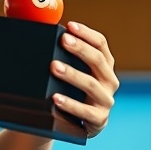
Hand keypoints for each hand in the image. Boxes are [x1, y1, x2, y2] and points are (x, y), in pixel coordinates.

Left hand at [50, 22, 117, 137]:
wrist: (68, 124)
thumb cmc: (67, 90)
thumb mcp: (68, 72)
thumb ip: (61, 53)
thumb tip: (41, 28)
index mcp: (104, 66)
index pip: (100, 44)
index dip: (86, 33)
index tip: (70, 25)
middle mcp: (109, 81)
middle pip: (98, 60)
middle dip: (80, 49)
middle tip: (63, 40)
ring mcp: (105, 101)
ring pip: (91, 85)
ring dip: (72, 74)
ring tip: (54, 66)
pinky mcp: (99, 120)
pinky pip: (85, 111)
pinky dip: (70, 104)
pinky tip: (55, 98)